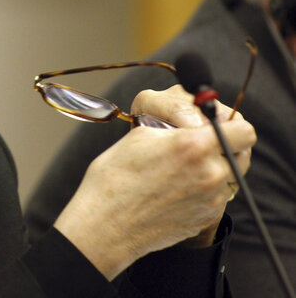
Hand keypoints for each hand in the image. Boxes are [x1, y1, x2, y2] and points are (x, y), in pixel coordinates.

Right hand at [53, 85, 255, 279]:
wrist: (106, 224)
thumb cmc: (114, 179)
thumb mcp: (139, 137)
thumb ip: (173, 130)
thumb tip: (187, 127)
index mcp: (194, 146)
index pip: (243, 131)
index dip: (232, 126)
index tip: (219, 127)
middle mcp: (210, 173)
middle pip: (241, 155)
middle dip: (225, 148)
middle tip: (200, 149)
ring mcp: (211, 199)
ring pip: (228, 177)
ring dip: (213, 170)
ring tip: (182, 172)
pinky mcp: (206, 218)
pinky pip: (215, 197)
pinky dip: (202, 191)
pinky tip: (175, 191)